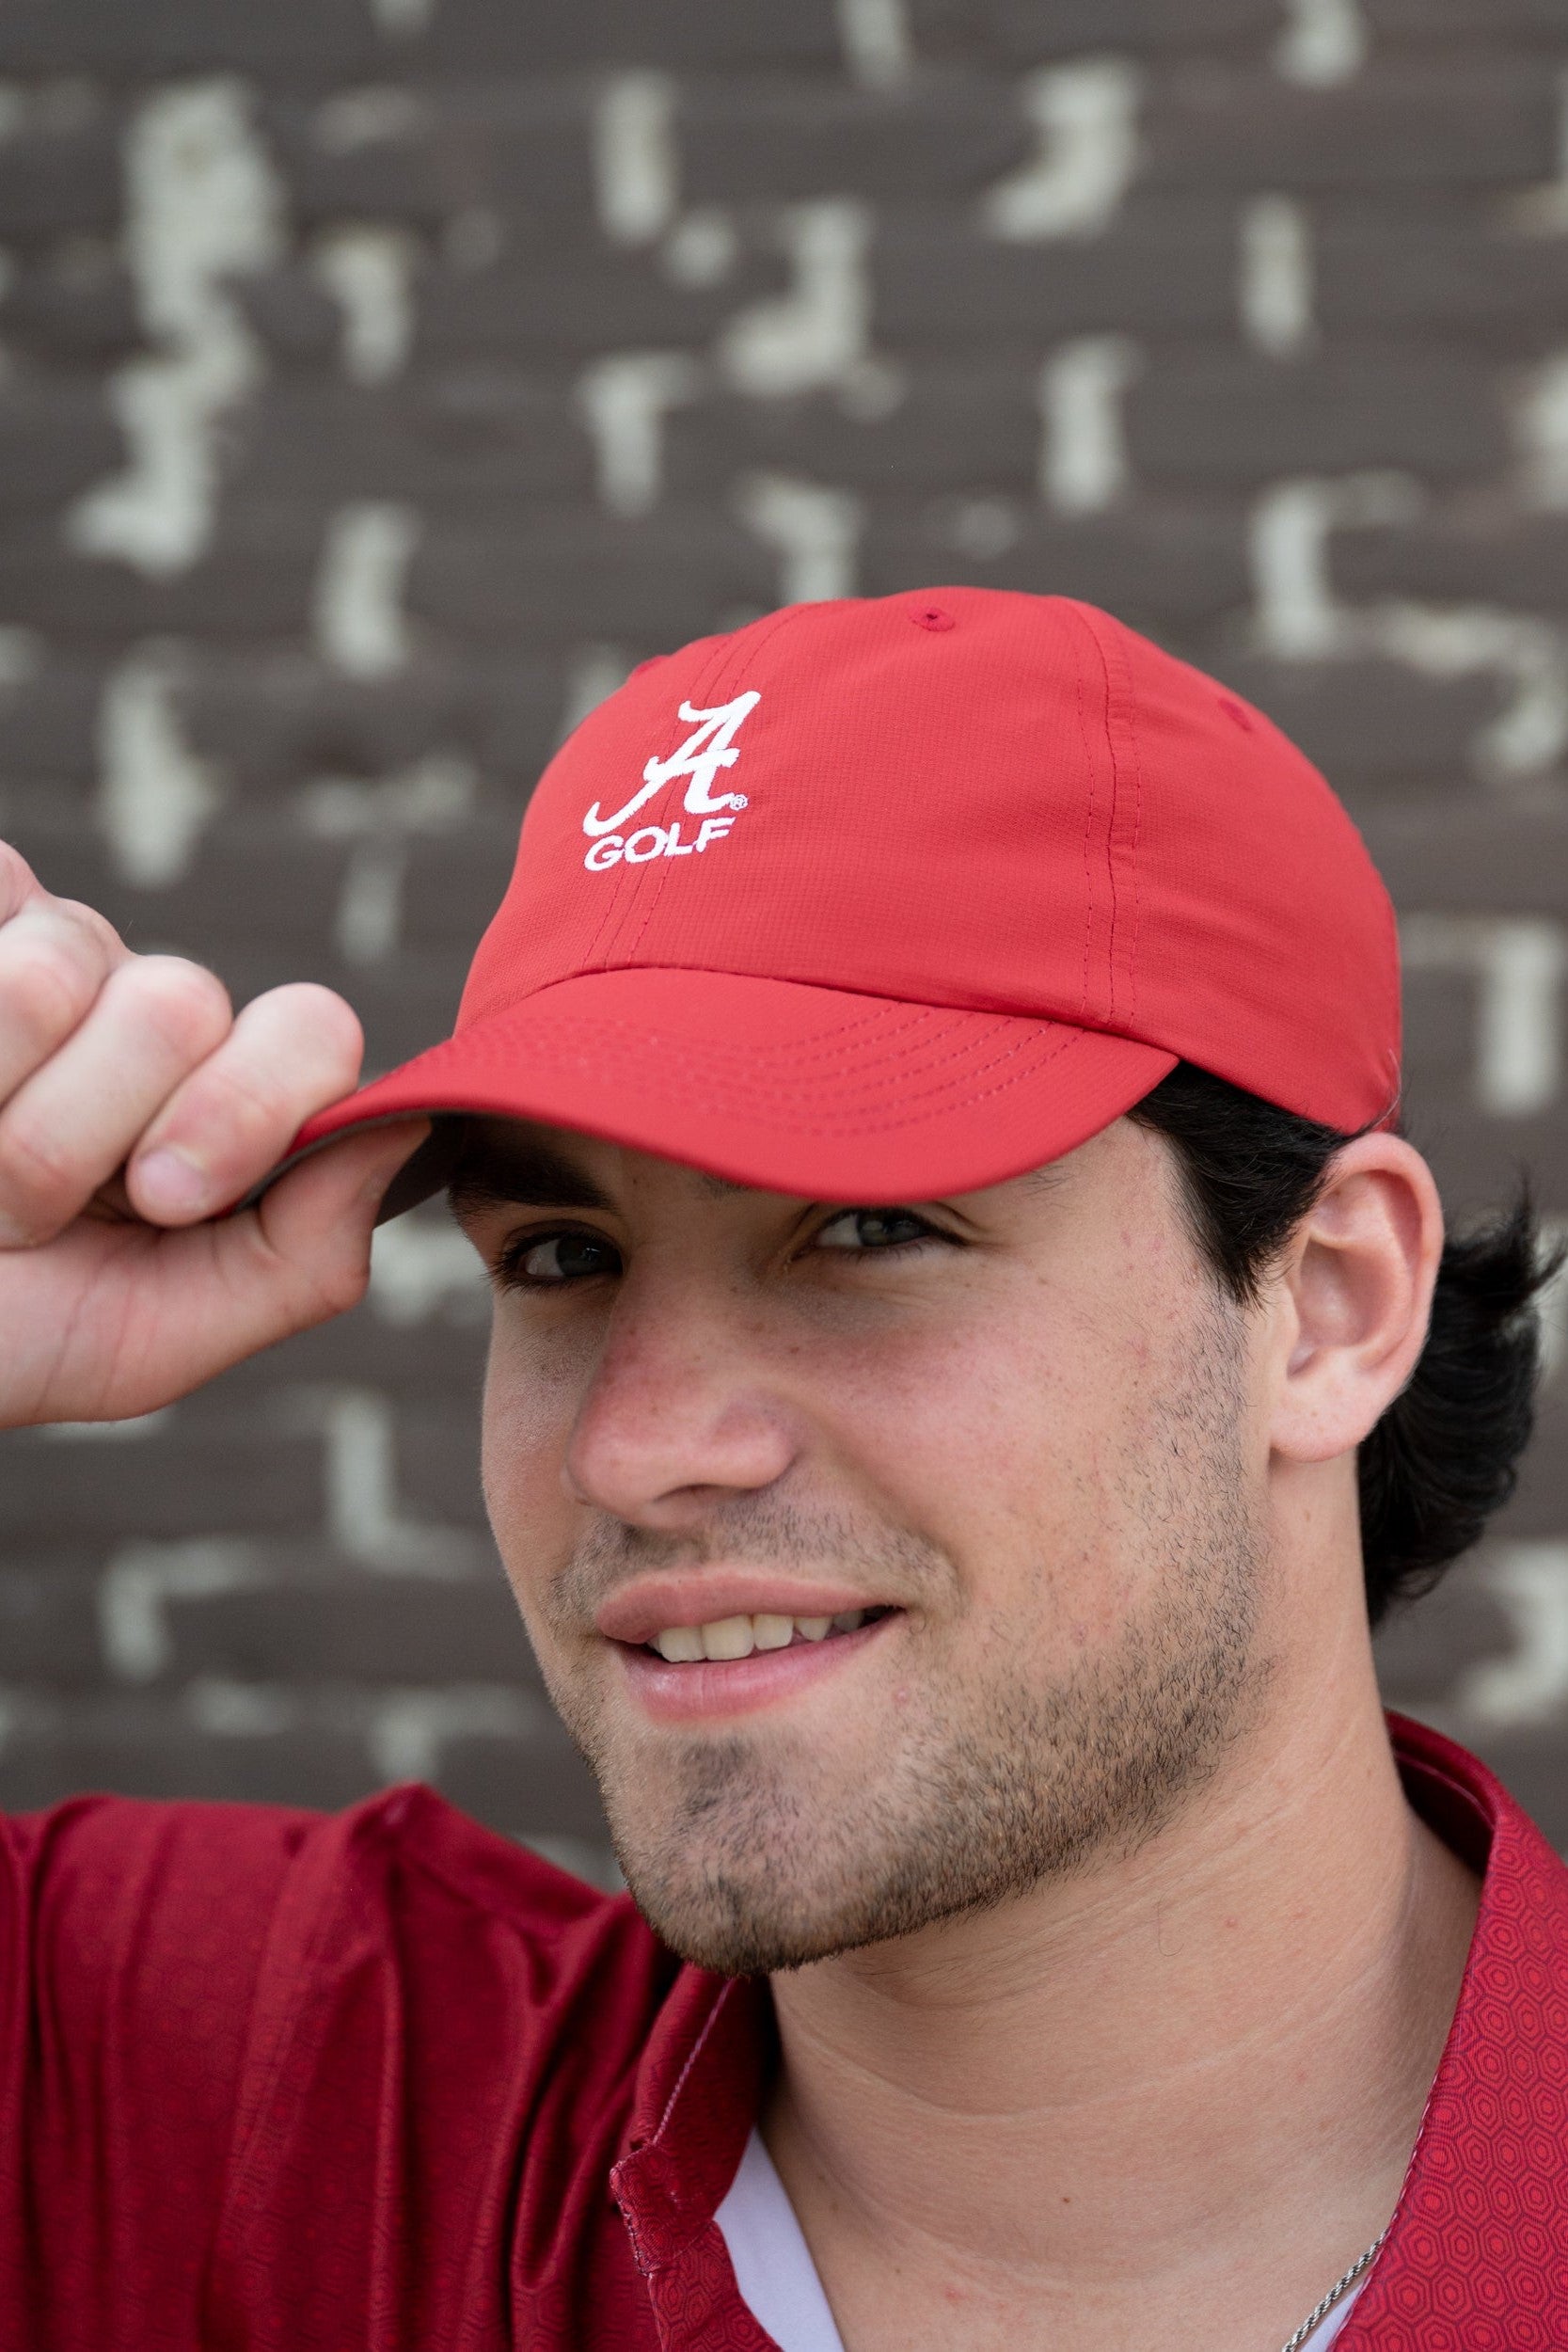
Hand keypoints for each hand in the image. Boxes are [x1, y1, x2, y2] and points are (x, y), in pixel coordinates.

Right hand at [0, 841, 427, 1426]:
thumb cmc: (4, 1329)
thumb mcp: (155, 1338)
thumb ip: (303, 1260)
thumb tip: (408, 1129)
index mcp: (223, 1099)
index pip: (312, 1032)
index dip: (245, 1109)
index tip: (163, 1200)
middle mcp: (145, 1010)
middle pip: (183, 1002)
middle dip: (87, 1132)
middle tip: (26, 1212)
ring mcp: (46, 952)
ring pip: (59, 972)